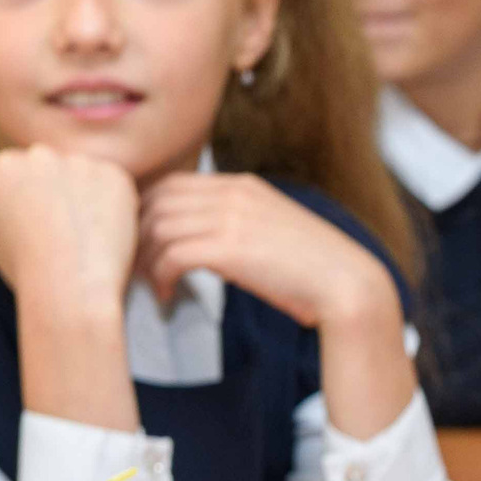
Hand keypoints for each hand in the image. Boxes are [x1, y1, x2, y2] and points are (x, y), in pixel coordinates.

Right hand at [0, 145, 138, 315]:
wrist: (69, 285)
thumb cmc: (24, 266)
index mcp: (4, 166)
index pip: (21, 172)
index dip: (33, 203)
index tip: (39, 228)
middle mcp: (41, 155)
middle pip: (53, 168)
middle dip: (59, 192)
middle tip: (64, 234)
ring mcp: (79, 162)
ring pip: (85, 174)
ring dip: (87, 195)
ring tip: (83, 236)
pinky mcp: (114, 174)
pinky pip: (115, 184)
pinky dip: (115, 204)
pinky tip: (104, 232)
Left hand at [138, 172, 413, 438]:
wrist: (347, 284)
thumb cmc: (312, 268)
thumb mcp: (271, 230)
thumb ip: (237, 223)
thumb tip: (204, 241)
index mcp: (243, 185)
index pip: (171, 183)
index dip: (145, 212)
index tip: (141, 243)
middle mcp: (233, 193)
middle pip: (155, 201)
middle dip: (135, 234)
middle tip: (133, 267)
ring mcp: (231, 218)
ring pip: (158, 227)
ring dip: (144, 260)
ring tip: (150, 286)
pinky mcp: (229, 248)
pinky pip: (172, 255)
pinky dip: (161, 278)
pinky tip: (167, 297)